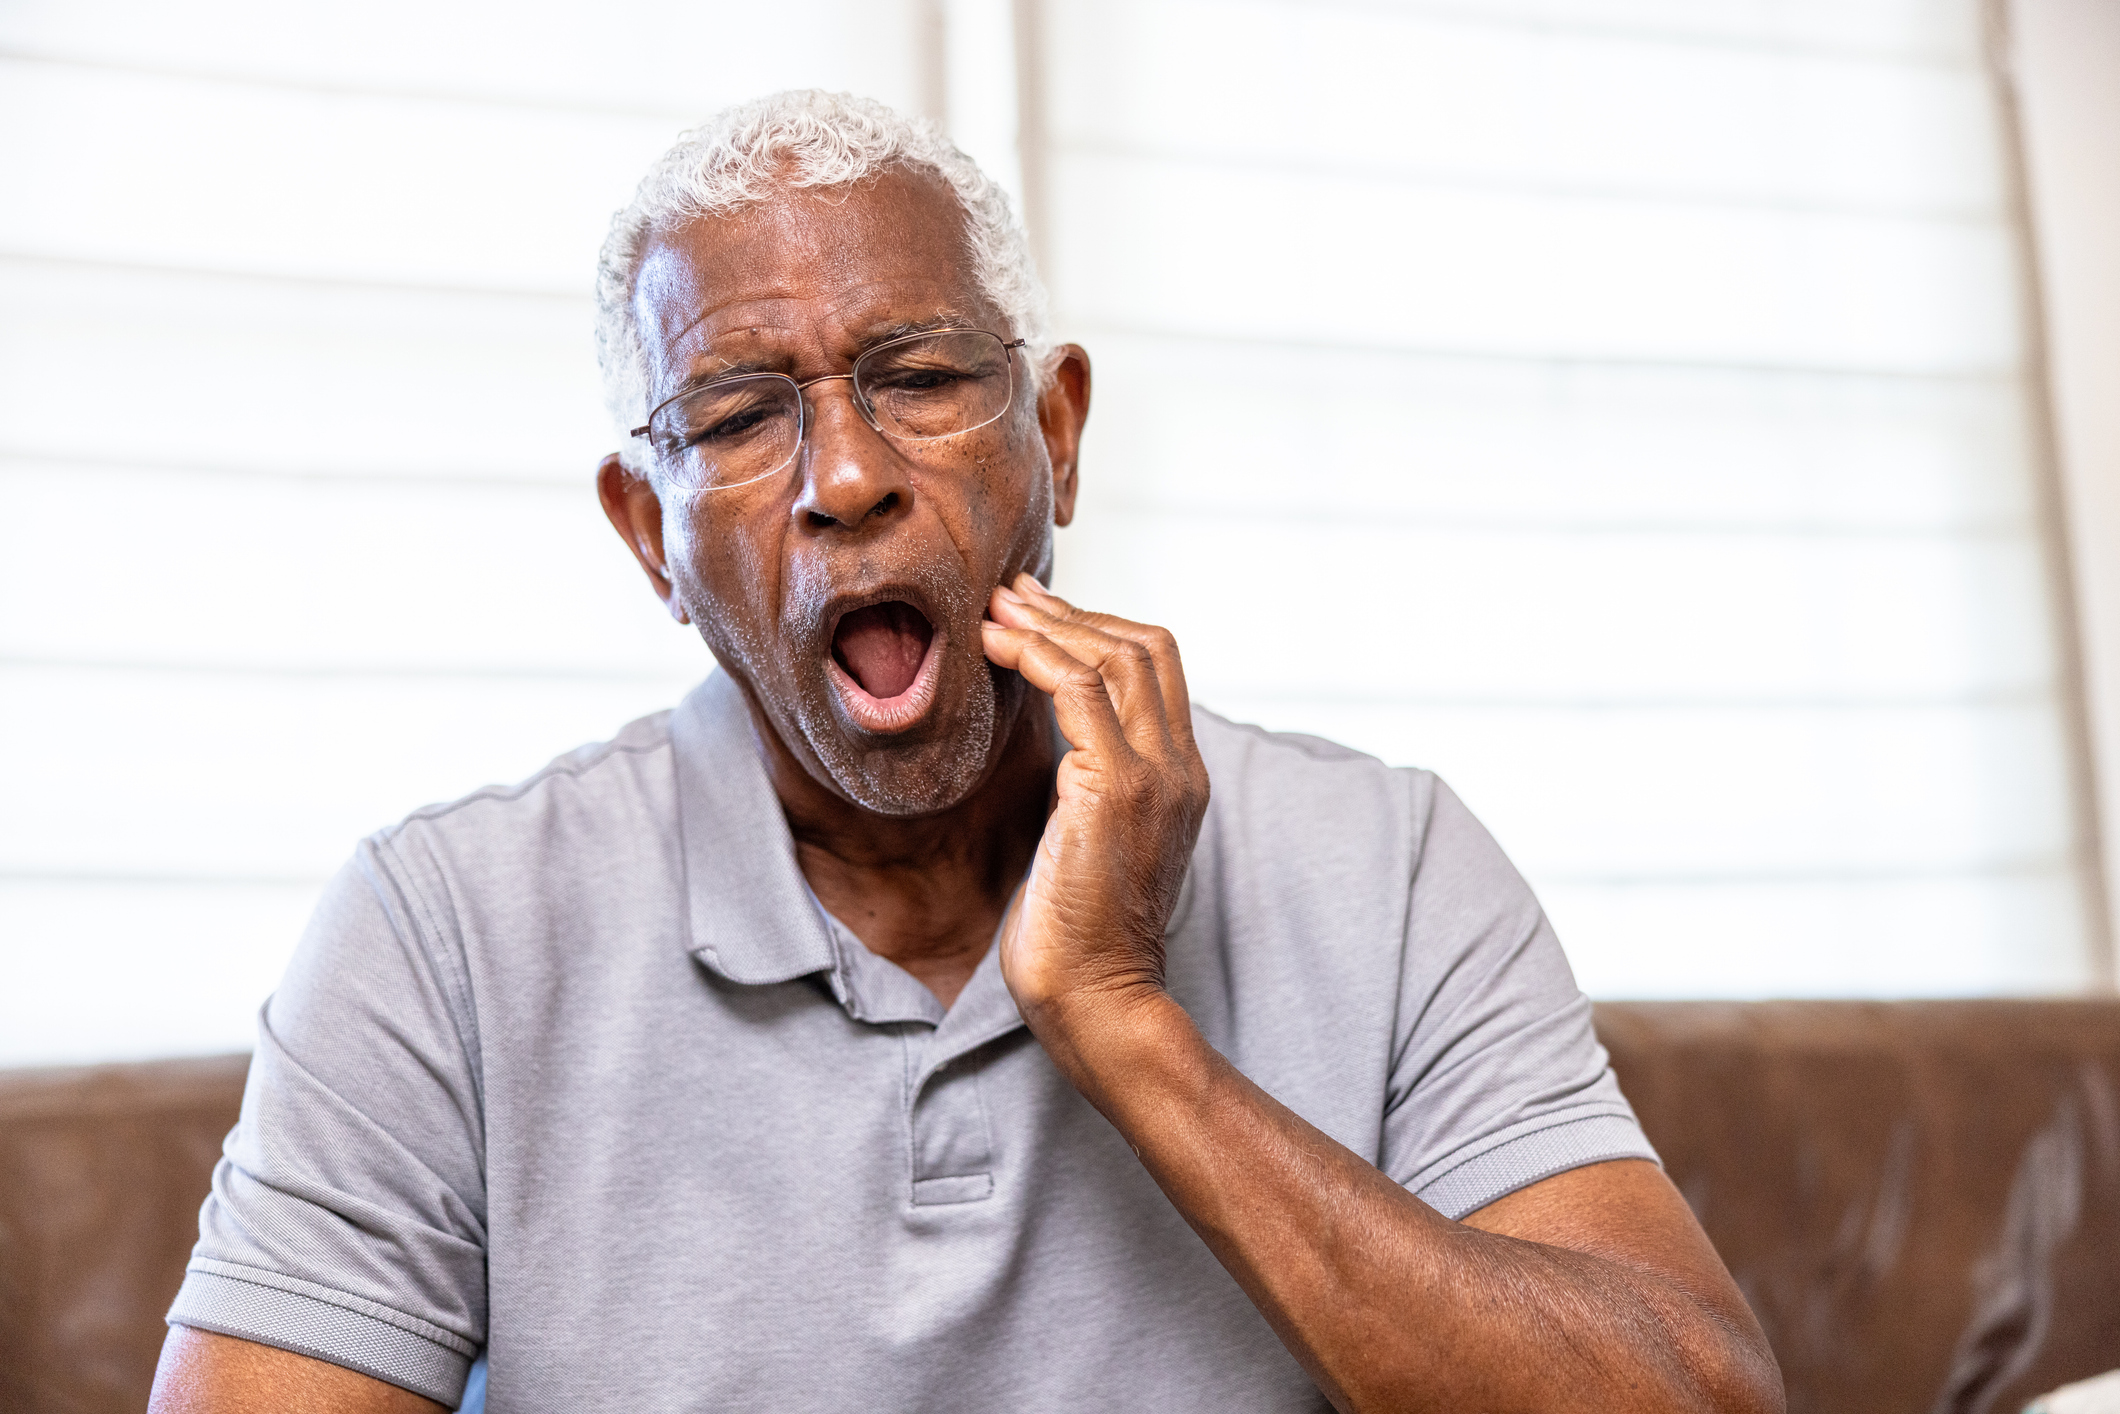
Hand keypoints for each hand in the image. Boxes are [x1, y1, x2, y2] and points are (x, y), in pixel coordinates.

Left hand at [980, 575, 1209, 1057]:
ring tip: (989, 606)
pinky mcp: (1116, 789)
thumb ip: (1085, 789)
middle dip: (1072, 611)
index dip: (1098, 629)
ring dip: (1046, 622)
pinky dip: (1033, 653)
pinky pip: (1078, 689)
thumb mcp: (1088, 844)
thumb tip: (1046, 750)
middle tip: (1007, 592)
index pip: (1158, 671)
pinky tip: (990, 644)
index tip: (1036, 616)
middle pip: (1145, 646)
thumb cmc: (1078, 939)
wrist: (1097, 1001)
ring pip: (1114, 656)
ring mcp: (1155, 776)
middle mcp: (1181, 769)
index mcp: (1181, 781)